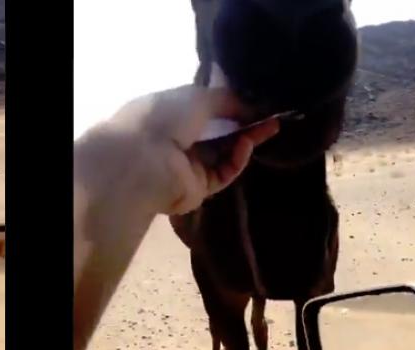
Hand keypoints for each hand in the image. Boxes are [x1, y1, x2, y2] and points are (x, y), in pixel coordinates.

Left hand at [87, 84, 279, 215]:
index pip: (203, 109)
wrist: (141, 159)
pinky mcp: (196, 189)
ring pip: (224, 153)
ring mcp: (186, 166)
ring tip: (269, 128)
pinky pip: (222, 173)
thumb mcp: (197, 96)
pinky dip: (236, 159)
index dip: (230, 105)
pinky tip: (246, 145)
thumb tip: (250, 105)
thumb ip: (226, 99)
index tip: (256, 102)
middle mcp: (177, 139)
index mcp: (169, 112)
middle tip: (273, 118)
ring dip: (246, 141)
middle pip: (218, 133)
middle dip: (245, 124)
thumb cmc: (163, 118)